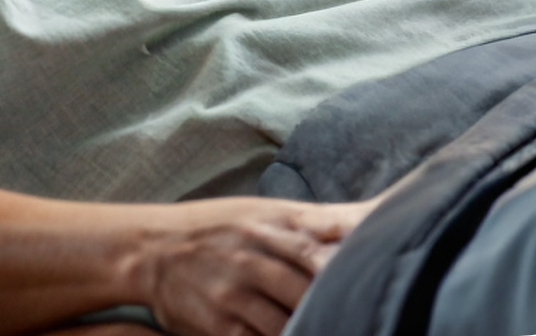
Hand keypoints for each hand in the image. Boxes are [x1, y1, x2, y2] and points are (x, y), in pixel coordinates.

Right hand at [137, 198, 374, 335]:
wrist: (150, 248)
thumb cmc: (216, 228)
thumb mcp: (263, 212)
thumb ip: (317, 220)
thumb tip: (375, 216)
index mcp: (273, 223)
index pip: (327, 244)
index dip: (358, 263)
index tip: (385, 275)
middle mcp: (256, 253)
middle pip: (315, 287)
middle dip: (345, 305)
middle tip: (372, 318)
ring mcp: (237, 290)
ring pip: (292, 322)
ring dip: (316, 330)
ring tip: (339, 330)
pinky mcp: (221, 324)